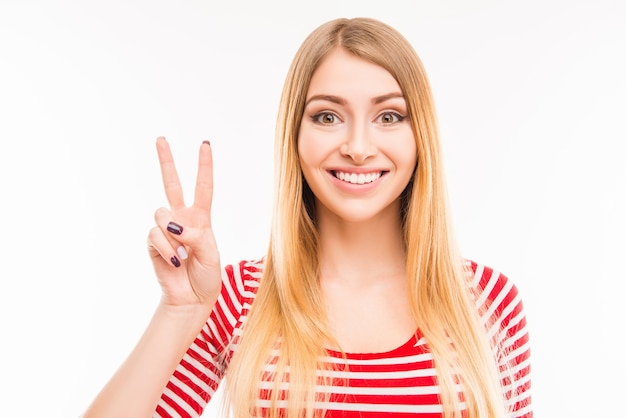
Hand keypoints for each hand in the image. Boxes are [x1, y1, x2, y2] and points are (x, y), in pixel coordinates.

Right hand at [147, 137, 221, 307]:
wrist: (191, 299)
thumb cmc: (207, 276)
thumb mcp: (211, 254)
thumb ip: (196, 236)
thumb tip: (174, 227)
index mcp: (201, 218)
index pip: (203, 187)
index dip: (204, 166)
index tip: (204, 144)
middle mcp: (182, 219)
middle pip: (171, 184)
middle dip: (166, 161)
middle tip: (161, 139)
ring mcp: (166, 230)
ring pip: (161, 214)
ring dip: (172, 235)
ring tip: (182, 256)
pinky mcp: (152, 243)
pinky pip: (154, 235)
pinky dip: (166, 248)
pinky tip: (174, 261)